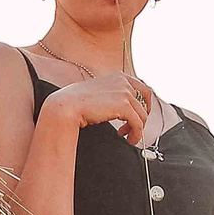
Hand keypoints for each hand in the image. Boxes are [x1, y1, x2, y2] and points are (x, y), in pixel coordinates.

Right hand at [41, 71, 159, 147]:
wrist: (67, 106)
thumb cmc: (78, 102)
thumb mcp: (101, 93)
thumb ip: (114, 96)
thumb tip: (125, 108)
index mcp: (119, 76)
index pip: (143, 89)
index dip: (145, 104)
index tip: (141, 115)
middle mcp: (123, 81)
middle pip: (145, 102)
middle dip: (142, 117)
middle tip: (134, 128)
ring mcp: (124, 92)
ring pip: (142, 115)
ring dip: (136, 128)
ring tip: (126, 136)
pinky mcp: (123, 105)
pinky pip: (138, 123)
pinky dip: (136, 133)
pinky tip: (127, 138)